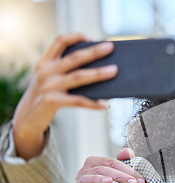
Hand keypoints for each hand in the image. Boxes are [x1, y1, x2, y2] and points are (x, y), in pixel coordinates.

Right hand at [12, 33, 117, 159]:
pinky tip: (105, 105)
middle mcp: (45, 71)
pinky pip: (77, 101)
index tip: (91, 38)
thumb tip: (99, 69)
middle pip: (74, 58)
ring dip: (98, 74)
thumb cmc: (46, 96)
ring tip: (114, 71)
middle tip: (110, 48)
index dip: (76, 37)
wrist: (27, 119)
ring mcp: (48, 86)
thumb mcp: (50, 79)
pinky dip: (93, 103)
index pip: (59, 41)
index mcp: (45, 62)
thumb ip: (66, 71)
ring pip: (78, 77)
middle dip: (93, 52)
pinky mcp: (51, 101)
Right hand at [74, 148, 143, 182]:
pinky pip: (87, 180)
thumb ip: (121, 163)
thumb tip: (128, 152)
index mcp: (95, 162)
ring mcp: (81, 176)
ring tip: (128, 182)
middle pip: (109, 166)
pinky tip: (109, 182)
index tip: (142, 180)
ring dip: (116, 176)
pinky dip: (99, 180)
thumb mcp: (111, 176)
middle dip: (125, 174)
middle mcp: (87, 167)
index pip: (114, 162)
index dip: (130, 169)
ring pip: (101, 171)